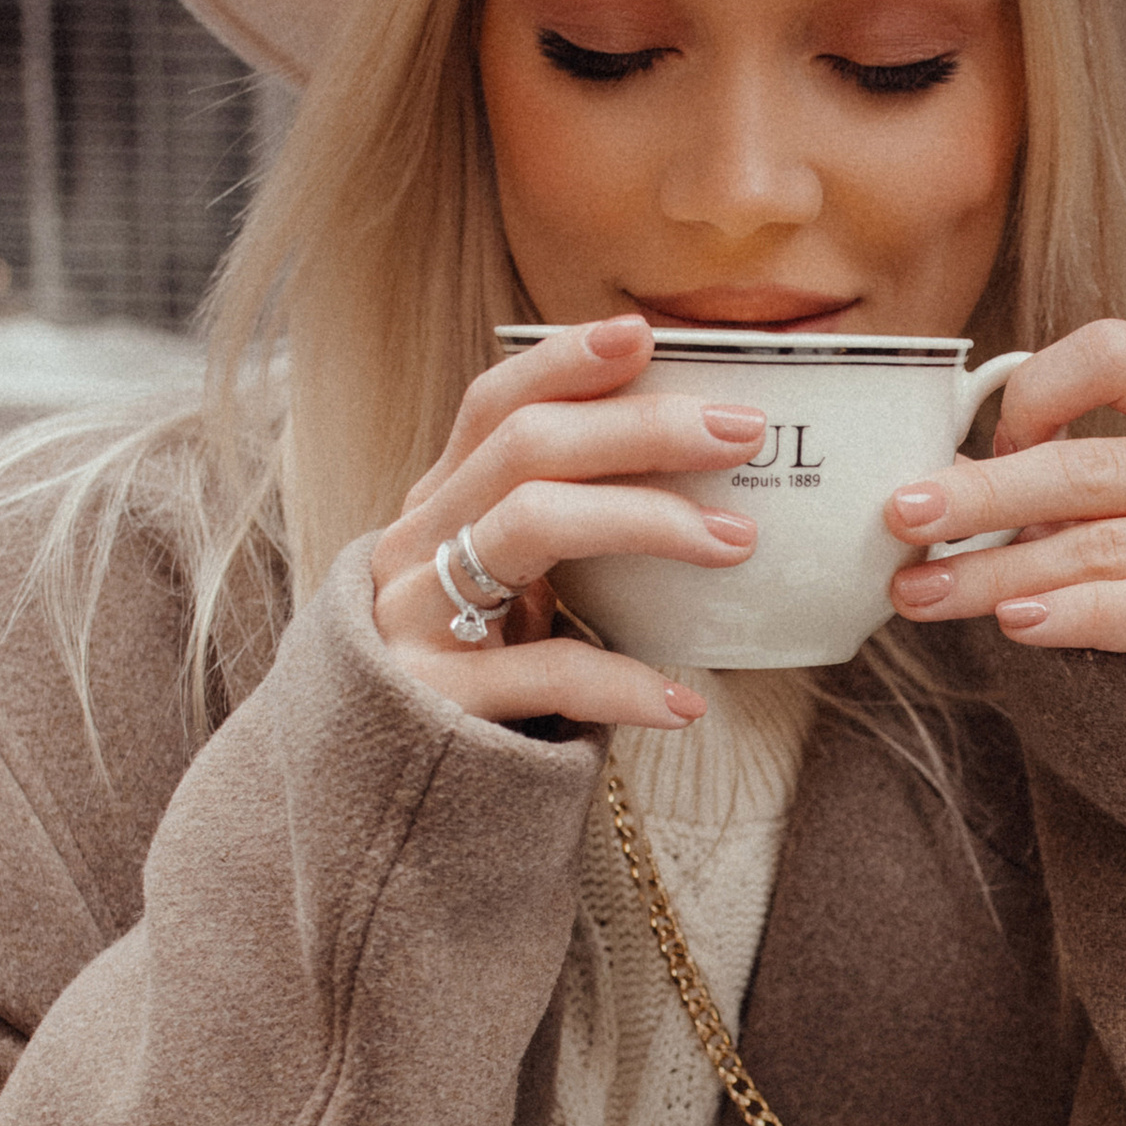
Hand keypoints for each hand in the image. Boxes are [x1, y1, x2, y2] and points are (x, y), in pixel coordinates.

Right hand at [372, 316, 763, 725]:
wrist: (383, 791)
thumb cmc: (475, 673)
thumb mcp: (502, 586)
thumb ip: (562, 525)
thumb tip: (695, 470)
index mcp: (437, 506)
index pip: (493, 405)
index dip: (564, 362)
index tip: (646, 334)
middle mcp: (415, 547)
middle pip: (528, 449)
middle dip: (642, 428)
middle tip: (743, 432)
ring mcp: (417, 619)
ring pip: (532, 526)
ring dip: (646, 520)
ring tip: (736, 543)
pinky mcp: (436, 700)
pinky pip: (545, 673)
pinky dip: (624, 683)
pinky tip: (685, 701)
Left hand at [882, 321, 1125, 652]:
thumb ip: (1064, 469)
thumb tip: (936, 482)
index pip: (1113, 354)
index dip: (1037, 392)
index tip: (985, 440)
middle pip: (1093, 468)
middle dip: (982, 497)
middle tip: (901, 517)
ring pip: (1104, 548)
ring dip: (998, 574)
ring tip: (923, 592)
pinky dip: (1070, 616)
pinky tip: (1014, 621)